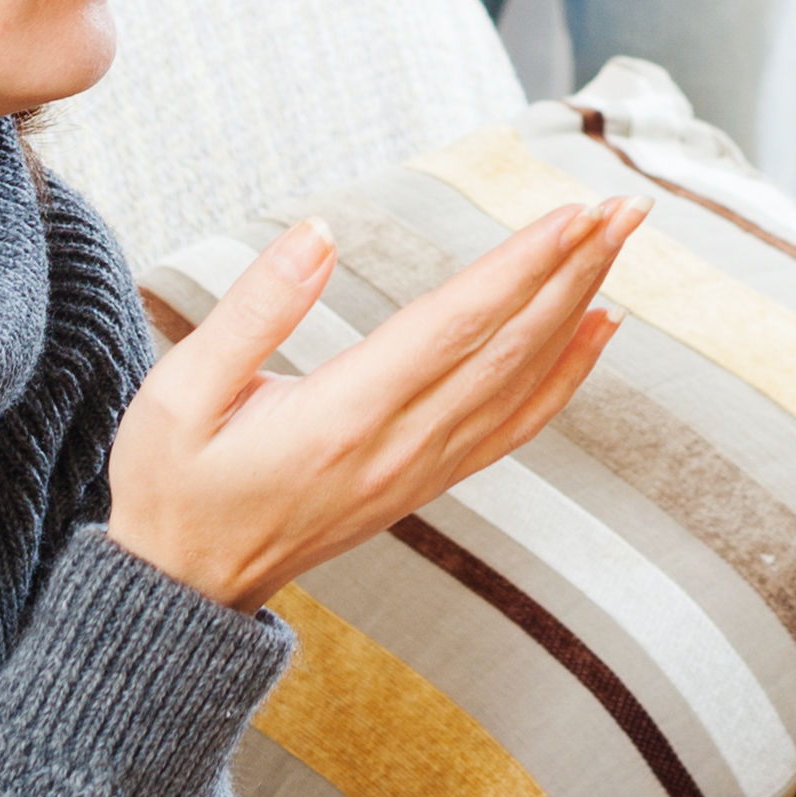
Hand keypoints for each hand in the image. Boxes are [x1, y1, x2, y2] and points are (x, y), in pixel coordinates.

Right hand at [104, 203, 645, 608]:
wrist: (184, 590)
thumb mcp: (179, 394)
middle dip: (572, 271)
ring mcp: (419, 471)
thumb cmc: (172, 485)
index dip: (520, 267)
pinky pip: (515, 425)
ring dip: (577, 308)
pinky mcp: (424, 482)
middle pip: (508, 349)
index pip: (452, 327)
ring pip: (521, 383)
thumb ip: (250, 311)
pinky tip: (599, 328)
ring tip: (619, 242)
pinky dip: (567, 375)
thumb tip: (318, 234)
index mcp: (340, 417)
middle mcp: (396, 447)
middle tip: (623, 207)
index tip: (572, 214)